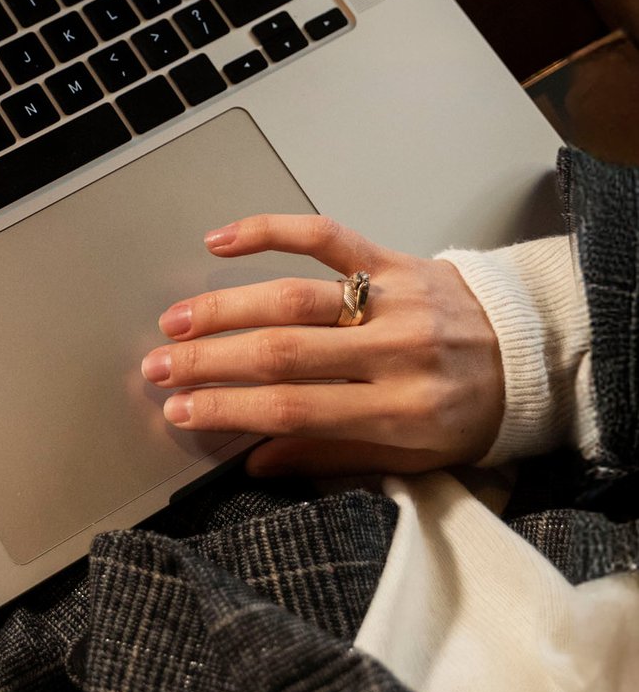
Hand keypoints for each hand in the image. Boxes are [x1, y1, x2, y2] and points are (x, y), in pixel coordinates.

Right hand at [134, 213, 503, 476]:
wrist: (533, 355)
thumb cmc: (467, 414)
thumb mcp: (413, 457)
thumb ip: (332, 455)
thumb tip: (254, 460)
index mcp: (403, 411)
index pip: (297, 410)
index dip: (230, 409)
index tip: (179, 412)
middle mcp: (397, 352)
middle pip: (284, 353)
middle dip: (209, 361)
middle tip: (158, 368)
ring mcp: (393, 299)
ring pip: (294, 297)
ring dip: (224, 308)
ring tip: (175, 322)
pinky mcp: (393, 259)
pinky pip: (325, 237)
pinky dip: (269, 232)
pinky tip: (219, 242)